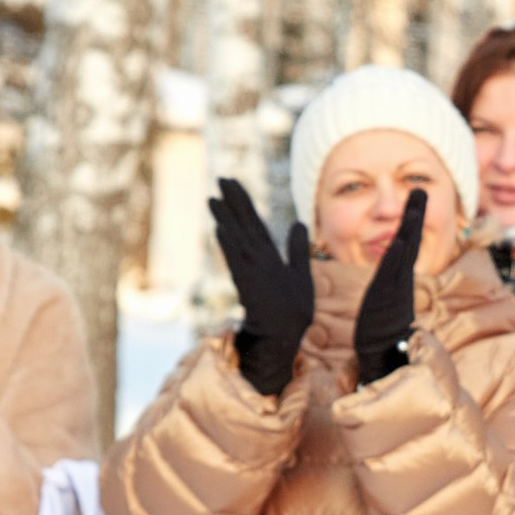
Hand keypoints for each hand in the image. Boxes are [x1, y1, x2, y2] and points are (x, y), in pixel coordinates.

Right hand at [209, 178, 313, 396]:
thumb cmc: (293, 310)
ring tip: (213, 199)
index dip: (243, 203)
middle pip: (244, 225)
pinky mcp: (249, 284)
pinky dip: (229, 245)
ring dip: (225, 219)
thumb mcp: (301, 273)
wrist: (287, 335)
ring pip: (237, 239)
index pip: (254, 223)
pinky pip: (237, 261)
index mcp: (267, 255)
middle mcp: (257, 259)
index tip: (232, 183)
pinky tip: (220, 229)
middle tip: (221, 179)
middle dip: (234, 202)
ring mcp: (252, 270)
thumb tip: (299, 222)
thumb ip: (296, 249)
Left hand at [353, 189, 427, 386]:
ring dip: (411, 223)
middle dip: (415, 215)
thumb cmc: (378, 340)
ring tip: (416, 198)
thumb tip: (387, 290)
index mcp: (396, 282)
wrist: (381, 362)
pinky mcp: (389, 296)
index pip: (404, 248)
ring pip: (405, 249)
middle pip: (409, 241)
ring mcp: (396, 287)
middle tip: (421, 188)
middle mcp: (399, 281)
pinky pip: (396, 268)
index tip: (414, 203)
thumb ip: (385, 296)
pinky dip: (401, 250)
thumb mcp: (380, 311)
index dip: (409, 225)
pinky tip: (404, 233)